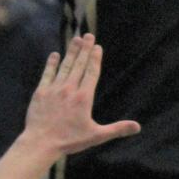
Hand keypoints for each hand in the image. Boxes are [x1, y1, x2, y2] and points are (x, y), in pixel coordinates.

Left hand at [22, 33, 139, 156]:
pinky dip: (51, 64)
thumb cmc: (70, 141)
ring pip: (65, 66)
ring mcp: (54, 89)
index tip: (97, 46)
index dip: (95, 58)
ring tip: (76, 39)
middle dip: (85, 49)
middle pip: (79, 65)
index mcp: (83, 98)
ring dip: (71, 52)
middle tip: (88, 35)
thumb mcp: (96, 136)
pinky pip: (47, 74)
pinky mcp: (41, 92)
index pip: (92, 73)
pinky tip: (55, 54)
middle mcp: (69, 89)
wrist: (41, 143)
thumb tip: (137, 127)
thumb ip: (117, 129)